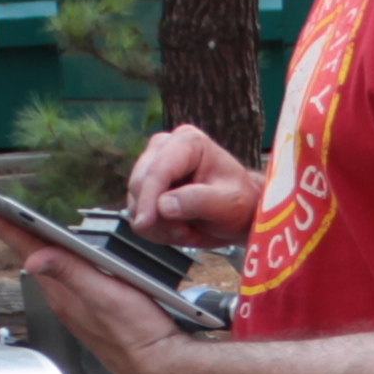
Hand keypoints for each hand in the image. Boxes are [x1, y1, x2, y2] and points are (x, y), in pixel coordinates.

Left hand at [17, 242, 199, 373]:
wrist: (158, 367)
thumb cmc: (137, 334)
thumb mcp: (104, 295)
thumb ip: (70, 273)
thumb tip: (34, 258)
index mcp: (64, 293)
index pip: (31, 253)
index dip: (9, 231)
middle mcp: (66, 301)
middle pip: (36, 260)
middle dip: (20, 237)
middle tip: (3, 218)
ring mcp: (78, 309)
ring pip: (52, 272)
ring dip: (40, 250)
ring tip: (27, 233)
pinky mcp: (92, 314)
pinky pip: (68, 283)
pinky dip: (61, 266)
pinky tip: (68, 262)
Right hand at [122, 124, 262, 245]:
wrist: (238, 215)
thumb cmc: (239, 203)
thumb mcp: (228, 203)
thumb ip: (198, 201)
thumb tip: (163, 205)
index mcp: (188, 142)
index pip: (158, 169)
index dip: (148, 197)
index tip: (145, 223)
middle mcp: (164, 148)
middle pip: (139, 184)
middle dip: (158, 216)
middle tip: (187, 231)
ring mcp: (152, 167)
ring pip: (134, 202)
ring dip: (159, 226)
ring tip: (188, 229)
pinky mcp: (146, 188)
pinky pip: (136, 215)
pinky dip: (156, 230)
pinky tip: (180, 229)